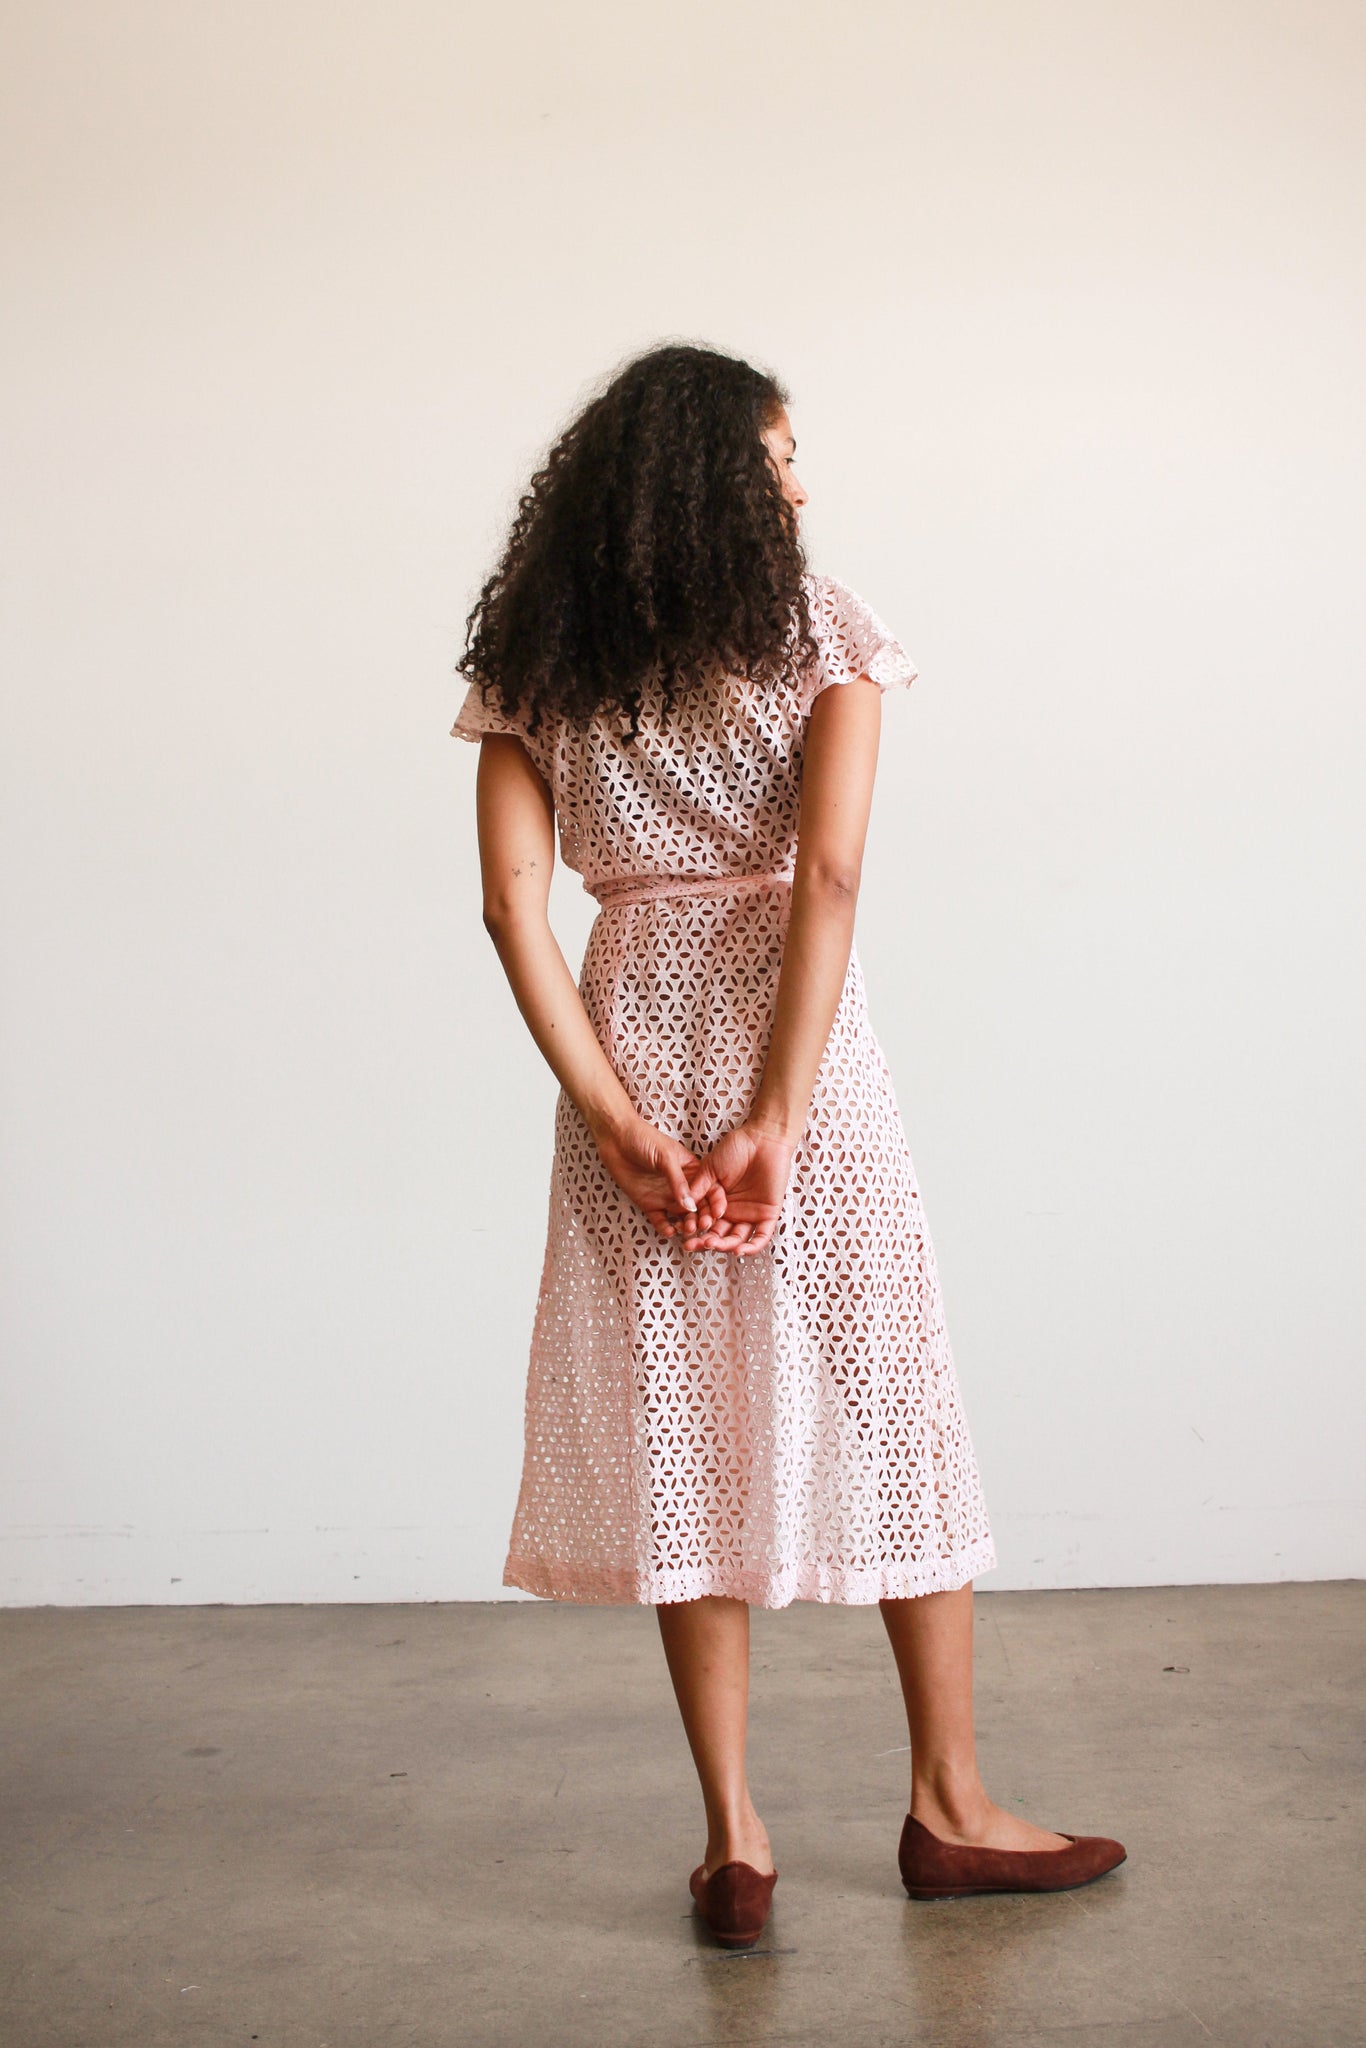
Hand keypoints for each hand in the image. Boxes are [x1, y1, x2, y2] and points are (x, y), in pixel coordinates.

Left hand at [592, 1114, 725, 1241]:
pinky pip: (661, 1220)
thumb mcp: (666, 1157)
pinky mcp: (650, 1204)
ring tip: (685, 1230)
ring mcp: (666, 1196)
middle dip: (702, 1218)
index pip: (710, 1189)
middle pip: (698, 1207)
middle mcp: (682, 1186)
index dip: (716, 1202)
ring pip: (682, 1217)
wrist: (615, 1139)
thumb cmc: (644, 1139)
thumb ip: (679, 1181)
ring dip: (686, 1225)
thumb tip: (691, 1206)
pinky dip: (666, 1228)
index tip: (717, 1214)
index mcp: (692, 1171)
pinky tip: (669, 1231)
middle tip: (701, 1227)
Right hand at [673, 1119, 798, 1255]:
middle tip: (694, 1244)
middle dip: (706, 1242)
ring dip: (725, 1246)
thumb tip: (683, 1206)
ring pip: (737, 1239)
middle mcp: (734, 1211)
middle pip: (719, 1235)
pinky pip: (761, 1236)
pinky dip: (751, 1247)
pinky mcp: (768, 1214)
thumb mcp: (710, 1168)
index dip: (695, 1232)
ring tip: (712, 1245)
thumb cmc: (736, 1148)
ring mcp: (751, 1214)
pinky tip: (739, 1251)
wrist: (762, 1139)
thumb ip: (698, 1187)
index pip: (706, 1223)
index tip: (685, 1235)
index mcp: (719, 1202)